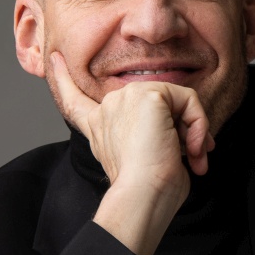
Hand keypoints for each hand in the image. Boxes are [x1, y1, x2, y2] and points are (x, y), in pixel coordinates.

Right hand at [50, 51, 212, 254]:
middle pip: (154, 102)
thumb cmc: (147, 191)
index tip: (54, 59)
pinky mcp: (148, 95)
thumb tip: (186, 133)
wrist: (141, 196)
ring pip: (176, 101)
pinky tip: (194, 147)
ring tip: (193, 156)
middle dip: (180, 129)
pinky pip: (189, 99)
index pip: (76, 100)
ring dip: (193, 131)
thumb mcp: (141, 160)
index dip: (63, 79)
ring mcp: (125, 98)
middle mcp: (106, 110)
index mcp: (97, 127)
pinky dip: (200, 124)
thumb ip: (151, 136)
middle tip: (191, 156)